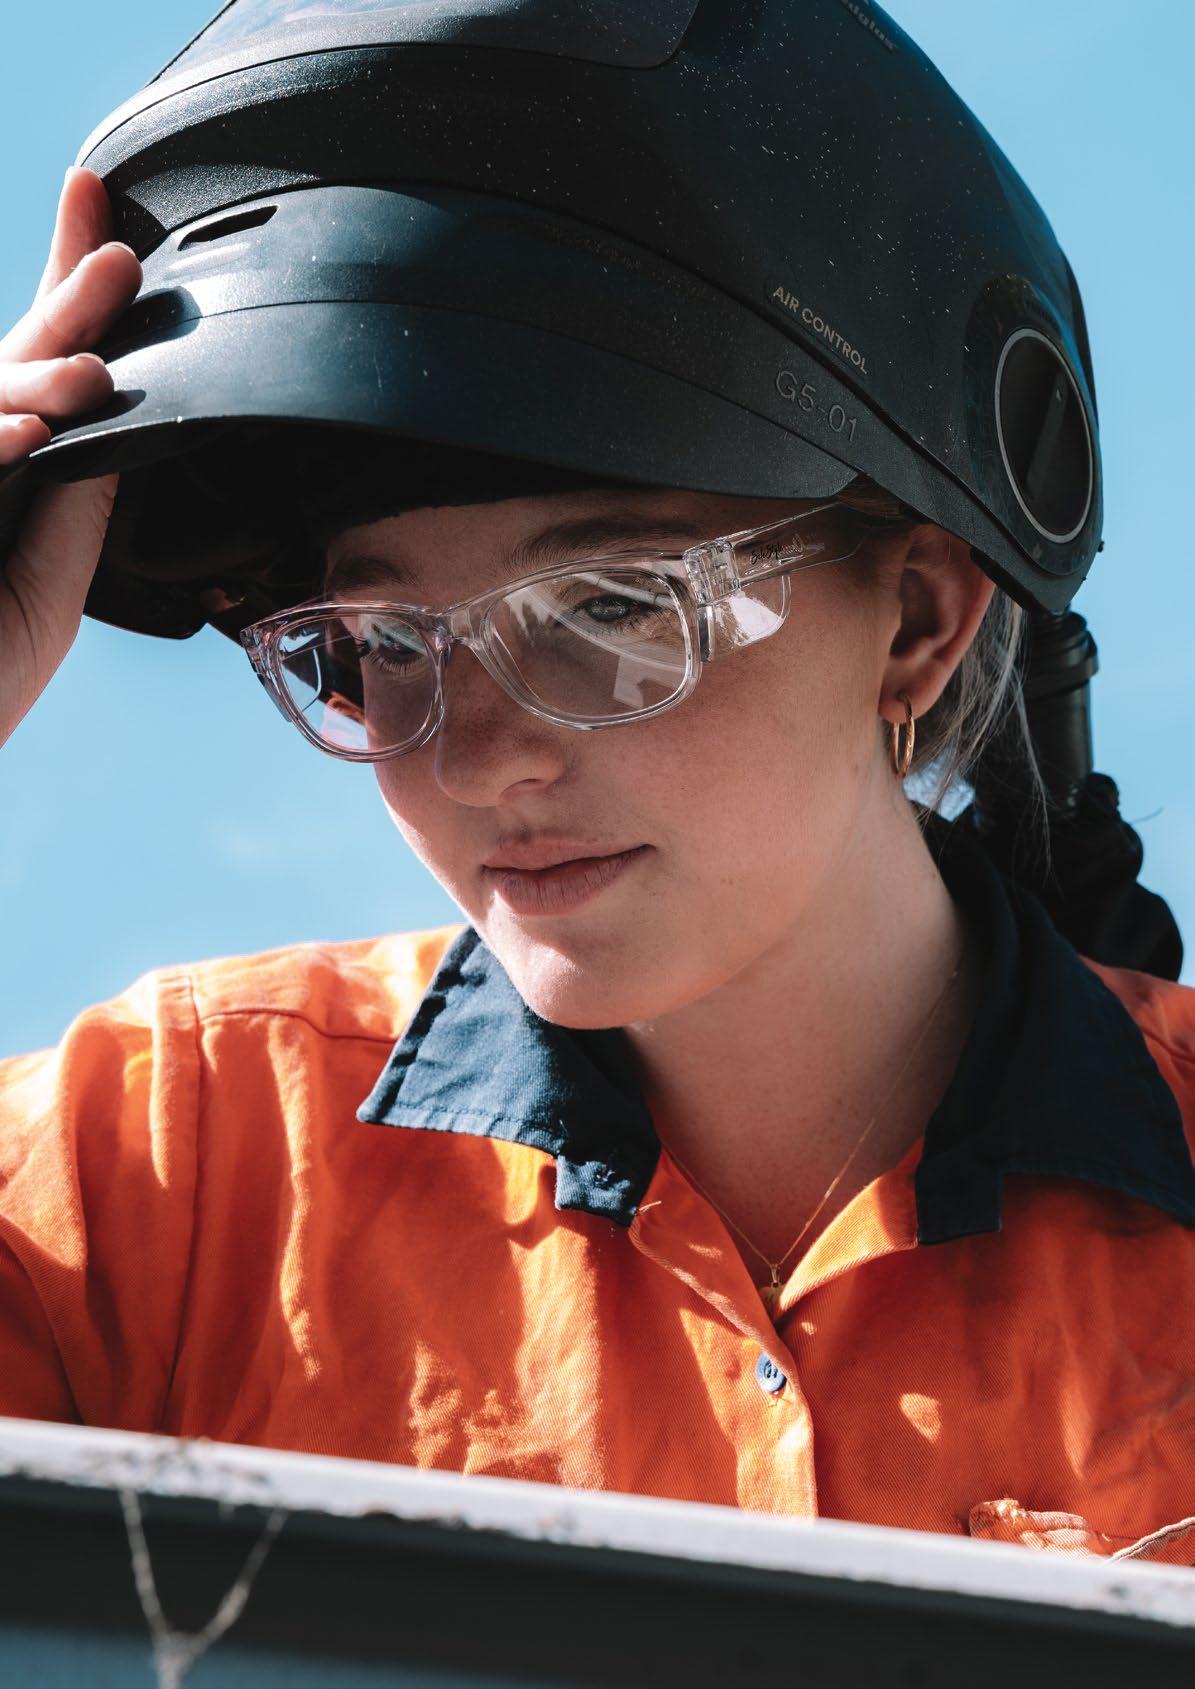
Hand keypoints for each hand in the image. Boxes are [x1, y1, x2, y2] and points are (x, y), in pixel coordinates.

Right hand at [0, 166, 140, 745]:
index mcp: (7, 461)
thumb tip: (128, 411)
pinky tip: (28, 432)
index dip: (71, 292)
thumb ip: (84, 484)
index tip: (109, 225)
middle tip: (118, 258)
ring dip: (35, 374)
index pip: (39, 359)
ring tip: (91, 374)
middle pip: (12, 358)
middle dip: (65, 307)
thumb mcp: (57, 565)